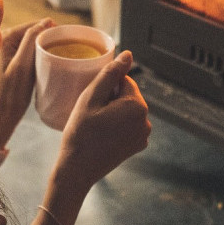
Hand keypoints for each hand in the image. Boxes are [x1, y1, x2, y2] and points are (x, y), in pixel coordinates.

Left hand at [0, 18, 52, 149]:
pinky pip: (29, 52)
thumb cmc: (12, 92)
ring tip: (58, 54)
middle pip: (32, 33)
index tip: (67, 38)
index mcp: (4, 38)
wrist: (2, 115)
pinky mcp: (11, 62)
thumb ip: (31, 40)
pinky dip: (39, 55)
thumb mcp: (23, 64)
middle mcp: (3, 41)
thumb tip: (46, 21)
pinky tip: (48, 62)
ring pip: (32, 43)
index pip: (32, 26)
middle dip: (47, 38)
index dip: (50, 30)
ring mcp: (7, 52)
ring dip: (45, 47)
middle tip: (65, 48)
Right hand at [54, 51, 150, 191]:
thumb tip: (128, 55)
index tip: (92, 102)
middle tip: (92, 115)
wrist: (77, 170)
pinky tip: (102, 135)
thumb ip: (110, 74)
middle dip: (111, 99)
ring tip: (96, 125)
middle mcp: (146, 120)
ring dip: (114, 112)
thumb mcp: (90, 98)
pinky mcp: (138, 146)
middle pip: (127, 96)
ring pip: (127, 110)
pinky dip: (117, 126)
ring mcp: (143, 135)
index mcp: (137, 106)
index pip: (123, 81)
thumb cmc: (80, 133)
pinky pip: (129, 125)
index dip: (105, 88)